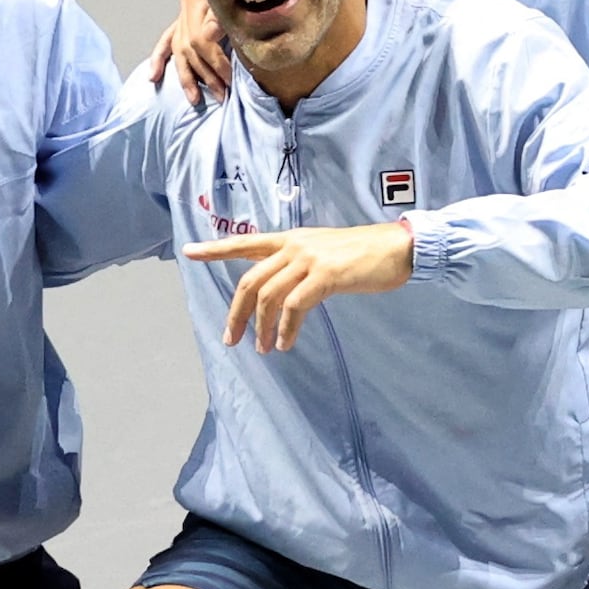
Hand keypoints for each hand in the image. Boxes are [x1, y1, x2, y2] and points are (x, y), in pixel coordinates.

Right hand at [145, 0, 230, 103]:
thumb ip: (219, 15)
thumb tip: (209, 35)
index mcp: (198, 1)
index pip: (202, 41)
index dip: (216, 63)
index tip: (229, 79)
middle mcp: (186, 10)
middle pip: (192, 51)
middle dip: (206, 75)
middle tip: (222, 95)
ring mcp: (180, 16)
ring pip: (179, 51)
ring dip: (186, 76)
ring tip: (195, 99)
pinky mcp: (178, 22)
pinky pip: (165, 41)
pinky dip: (159, 58)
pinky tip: (152, 76)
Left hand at [183, 222, 412, 351]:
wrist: (399, 247)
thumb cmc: (366, 254)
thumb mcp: (325, 253)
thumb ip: (300, 266)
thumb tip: (284, 293)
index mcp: (291, 239)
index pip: (244, 242)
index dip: (214, 249)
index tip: (188, 252)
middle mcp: (294, 246)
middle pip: (250, 282)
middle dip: (237, 314)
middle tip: (232, 339)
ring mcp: (309, 259)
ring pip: (269, 297)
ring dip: (262, 328)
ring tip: (264, 349)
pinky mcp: (325, 275)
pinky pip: (294, 306)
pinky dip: (286, 329)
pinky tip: (286, 343)